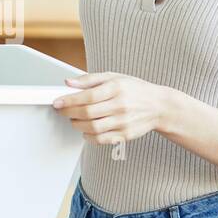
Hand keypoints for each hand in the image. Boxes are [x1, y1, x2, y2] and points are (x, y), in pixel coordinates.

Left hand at [52, 72, 172, 144]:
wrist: (159, 106)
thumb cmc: (135, 90)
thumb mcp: (114, 77)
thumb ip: (90, 79)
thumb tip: (68, 82)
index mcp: (117, 88)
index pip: (88, 96)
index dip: (69, 100)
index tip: (58, 102)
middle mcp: (120, 105)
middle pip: (88, 113)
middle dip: (69, 113)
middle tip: (63, 111)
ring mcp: (123, 122)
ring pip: (92, 128)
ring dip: (77, 125)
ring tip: (74, 119)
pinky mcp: (125, 135)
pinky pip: (101, 140)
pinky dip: (88, 137)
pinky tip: (86, 130)